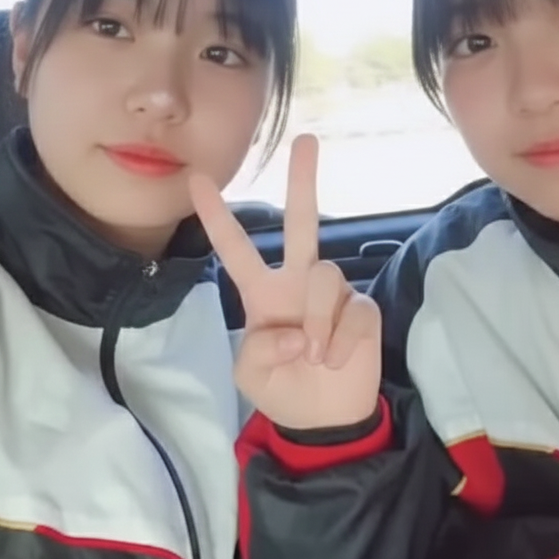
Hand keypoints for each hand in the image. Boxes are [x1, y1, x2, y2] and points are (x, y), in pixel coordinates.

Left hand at [188, 134, 380, 430]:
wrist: (322, 419)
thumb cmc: (281, 388)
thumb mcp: (250, 375)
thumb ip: (259, 350)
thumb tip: (297, 332)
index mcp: (262, 293)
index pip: (236, 249)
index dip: (216, 217)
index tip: (196, 179)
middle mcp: (297, 282)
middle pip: (301, 224)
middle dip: (303, 182)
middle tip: (305, 140)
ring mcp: (332, 294)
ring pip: (325, 277)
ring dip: (318, 321)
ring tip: (316, 357)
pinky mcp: (362, 310)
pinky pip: (354, 311)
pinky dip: (342, 341)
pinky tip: (335, 360)